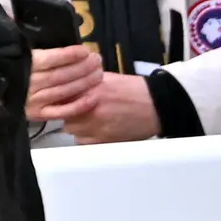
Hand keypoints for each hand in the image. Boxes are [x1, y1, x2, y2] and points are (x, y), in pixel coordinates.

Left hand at [26, 45, 160, 142]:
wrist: (158, 104)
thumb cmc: (135, 91)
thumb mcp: (107, 78)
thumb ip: (85, 83)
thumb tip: (67, 85)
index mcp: (90, 89)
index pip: (61, 97)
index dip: (61, 100)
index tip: (63, 101)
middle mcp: (90, 108)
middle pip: (64, 115)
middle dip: (70, 113)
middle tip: (80, 111)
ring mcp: (96, 125)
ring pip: (73, 130)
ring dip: (78, 126)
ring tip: (91, 121)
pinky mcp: (105, 140)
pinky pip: (84, 142)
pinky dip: (88, 138)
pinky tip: (98, 130)